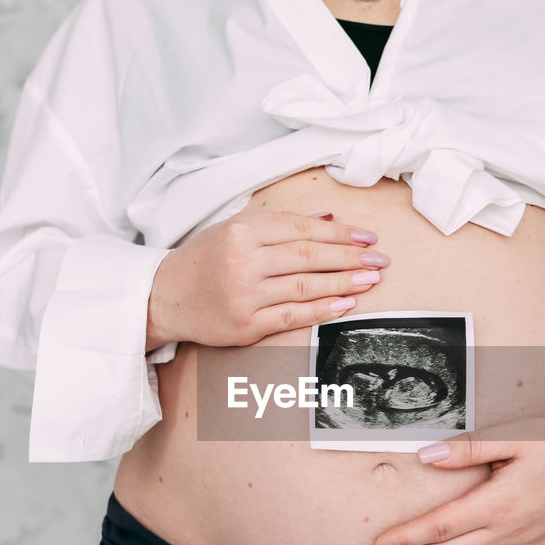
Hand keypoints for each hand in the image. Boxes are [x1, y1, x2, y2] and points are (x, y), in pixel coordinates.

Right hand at [146, 210, 388, 348]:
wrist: (165, 296)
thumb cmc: (205, 259)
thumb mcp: (235, 229)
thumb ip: (280, 223)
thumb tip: (328, 219)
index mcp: (242, 231)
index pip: (302, 230)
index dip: (340, 235)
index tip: (367, 238)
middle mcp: (244, 261)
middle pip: (309, 257)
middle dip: (350, 258)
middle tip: (380, 260)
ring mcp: (245, 294)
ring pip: (306, 286)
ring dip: (344, 283)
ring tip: (370, 280)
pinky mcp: (247, 324)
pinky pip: (293, 316)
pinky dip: (323, 309)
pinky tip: (346, 304)